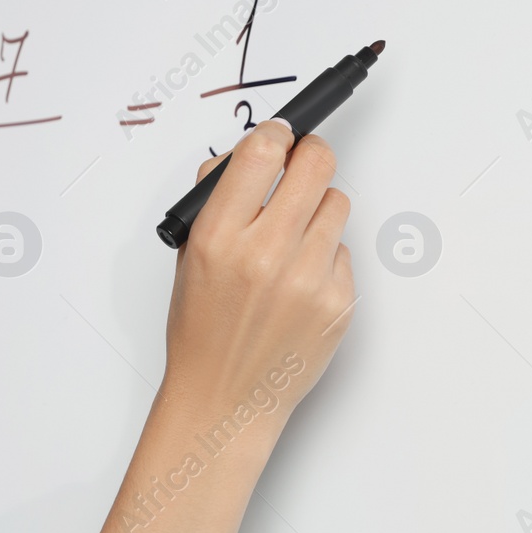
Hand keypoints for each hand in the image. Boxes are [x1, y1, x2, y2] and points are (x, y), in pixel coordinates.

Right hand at [158, 119, 355, 430]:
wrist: (224, 397)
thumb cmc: (202, 333)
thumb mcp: (188, 260)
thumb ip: (214, 203)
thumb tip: (243, 157)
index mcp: (218, 238)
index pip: (262, 152)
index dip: (277, 135)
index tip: (281, 135)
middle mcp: (265, 254)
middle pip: (316, 163)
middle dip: (310, 155)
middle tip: (302, 164)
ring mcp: (308, 278)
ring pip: (337, 202)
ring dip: (318, 208)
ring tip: (293, 238)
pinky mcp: (338, 300)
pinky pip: (343, 250)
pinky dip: (324, 256)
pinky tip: (299, 282)